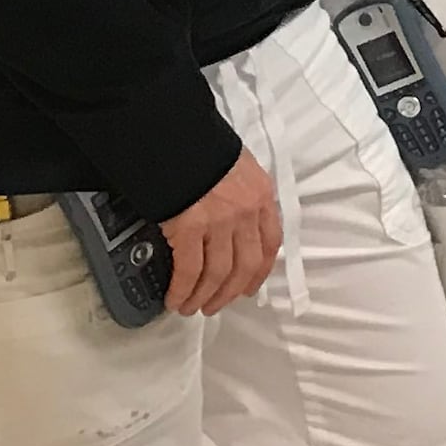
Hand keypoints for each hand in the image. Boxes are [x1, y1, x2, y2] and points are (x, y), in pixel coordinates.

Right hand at [160, 151, 280, 314]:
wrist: (178, 138)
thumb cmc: (203, 150)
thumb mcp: (239, 168)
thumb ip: (243, 195)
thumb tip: (234, 221)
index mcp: (262, 197)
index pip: (270, 243)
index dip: (259, 271)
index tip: (249, 287)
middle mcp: (247, 213)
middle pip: (246, 265)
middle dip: (229, 292)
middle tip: (213, 306)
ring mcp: (220, 223)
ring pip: (217, 273)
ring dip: (204, 296)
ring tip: (190, 307)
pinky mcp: (190, 228)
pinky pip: (190, 270)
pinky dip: (182, 289)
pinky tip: (174, 298)